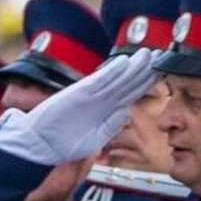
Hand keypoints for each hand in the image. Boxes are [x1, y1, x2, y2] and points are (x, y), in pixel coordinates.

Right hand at [0, 49, 160, 169]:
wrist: (40, 146)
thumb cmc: (64, 144)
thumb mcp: (94, 140)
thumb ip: (110, 126)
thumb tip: (127, 112)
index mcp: (106, 111)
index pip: (130, 93)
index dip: (145, 82)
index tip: (160, 71)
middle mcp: (100, 100)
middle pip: (127, 82)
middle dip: (143, 70)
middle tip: (158, 56)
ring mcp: (90, 95)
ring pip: (117, 79)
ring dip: (132, 67)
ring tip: (148, 54)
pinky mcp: (79, 93)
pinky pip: (98, 81)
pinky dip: (111, 72)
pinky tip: (124, 62)